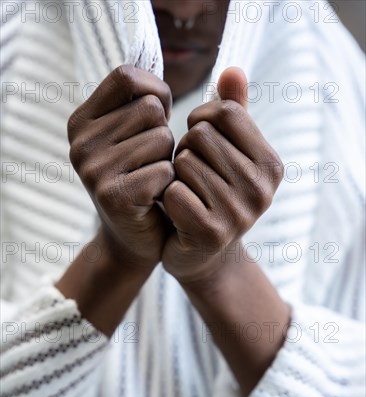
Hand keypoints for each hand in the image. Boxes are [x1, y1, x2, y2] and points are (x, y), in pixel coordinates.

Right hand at [68, 65, 174, 272]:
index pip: (127, 76)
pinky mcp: (113, 195)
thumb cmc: (143, 179)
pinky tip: (156, 197)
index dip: (156, 92)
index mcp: (82, 120)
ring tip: (153, 178)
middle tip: (152, 160)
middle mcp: (80, 142)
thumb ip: (141, 100)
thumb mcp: (133, 135)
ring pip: (161, 139)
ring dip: (169, 160)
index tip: (160, 116)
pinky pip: (164, 171)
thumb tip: (155, 73)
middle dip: (165, 133)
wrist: (135, 238)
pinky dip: (170, 184)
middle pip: (150, 109)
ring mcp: (93, 169)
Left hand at [161, 67, 283, 283]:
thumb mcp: (229, 154)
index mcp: (271, 164)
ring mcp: (239, 214)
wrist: (203, 255)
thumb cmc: (213, 195)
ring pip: (183, 162)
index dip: (201, 120)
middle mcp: (262, 189)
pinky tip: (178, 212)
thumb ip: (233, 113)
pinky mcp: (211, 232)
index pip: (225, 112)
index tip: (198, 139)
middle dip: (186, 149)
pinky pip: (172, 191)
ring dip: (175, 174)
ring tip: (187, 192)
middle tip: (191, 174)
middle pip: (202, 135)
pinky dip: (167, 198)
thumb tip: (233, 69)